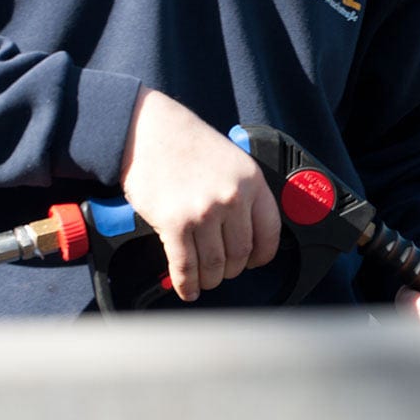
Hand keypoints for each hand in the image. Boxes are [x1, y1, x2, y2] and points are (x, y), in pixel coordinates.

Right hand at [119, 87, 281, 301]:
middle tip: (224, 271)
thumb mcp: (233, 160)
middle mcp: (231, 198)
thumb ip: (244, 193)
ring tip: (206, 280)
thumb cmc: (189, 143)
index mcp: (251, 181)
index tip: (255, 261)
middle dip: (232, 270)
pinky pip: (185, 265)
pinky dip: (187, 283)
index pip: (270, 231)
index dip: (263, 254)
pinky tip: (188, 289)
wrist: (149, 130)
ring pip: (214, 264)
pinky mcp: (173, 223)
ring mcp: (202, 212)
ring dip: (210, 279)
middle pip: (240, 253)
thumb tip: (248, 230)